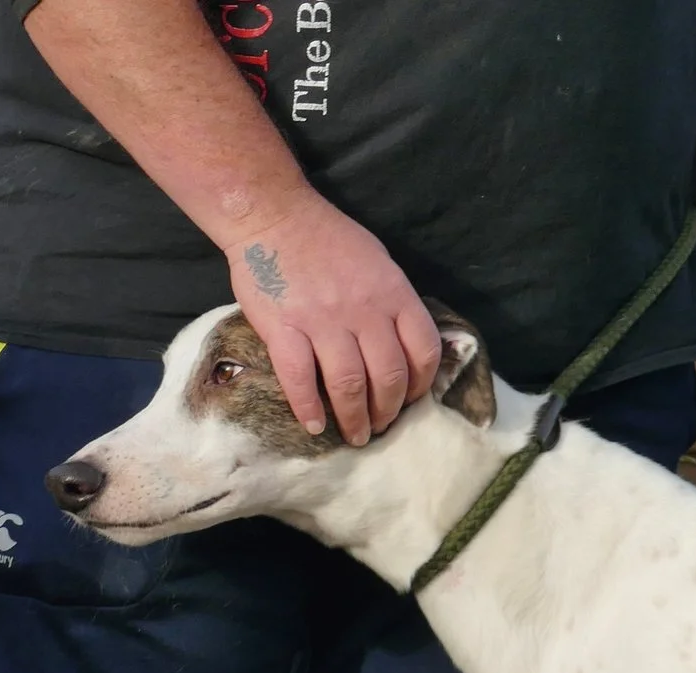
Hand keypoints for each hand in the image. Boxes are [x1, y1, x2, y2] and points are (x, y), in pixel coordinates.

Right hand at [224, 195, 441, 445]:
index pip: (424, 350)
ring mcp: (323, 320)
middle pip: (388, 376)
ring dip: (355, 418)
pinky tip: (313, 425)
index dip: (421, 384)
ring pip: (349, 384)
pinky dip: (308, 407)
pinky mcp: (284, 326)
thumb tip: (407, 345)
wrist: (271, 212)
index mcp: (392, 293)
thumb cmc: (327, 238)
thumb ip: (394, 302)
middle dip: (388, 411)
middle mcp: (363, 310)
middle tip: (381, 427)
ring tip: (355, 435)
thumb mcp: (378, 262)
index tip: (411, 399)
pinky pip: (299, 378)